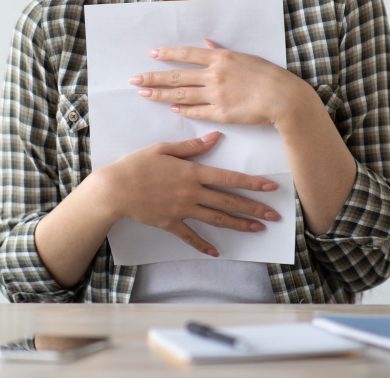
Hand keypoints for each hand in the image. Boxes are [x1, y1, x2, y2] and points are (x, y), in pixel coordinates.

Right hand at [98, 132, 280, 256]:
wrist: (115, 189)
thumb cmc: (137, 164)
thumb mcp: (163, 148)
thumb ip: (192, 146)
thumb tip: (216, 137)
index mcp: (192, 172)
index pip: (229, 178)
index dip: (252, 182)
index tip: (271, 187)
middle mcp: (192, 192)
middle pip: (229, 202)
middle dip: (254, 208)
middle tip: (275, 215)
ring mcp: (182, 210)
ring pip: (216, 219)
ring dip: (239, 225)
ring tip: (258, 229)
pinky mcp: (170, 223)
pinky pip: (190, 236)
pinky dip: (204, 245)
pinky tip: (217, 252)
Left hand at [130, 39, 305, 126]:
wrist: (284, 98)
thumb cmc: (270, 76)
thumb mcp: (246, 57)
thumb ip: (223, 51)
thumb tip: (206, 43)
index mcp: (221, 59)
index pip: (187, 55)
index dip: (167, 55)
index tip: (151, 55)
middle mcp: (215, 75)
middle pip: (177, 76)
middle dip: (153, 78)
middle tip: (134, 79)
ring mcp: (216, 95)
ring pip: (181, 94)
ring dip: (160, 95)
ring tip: (144, 94)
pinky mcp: (221, 114)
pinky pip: (197, 112)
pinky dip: (183, 110)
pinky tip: (171, 108)